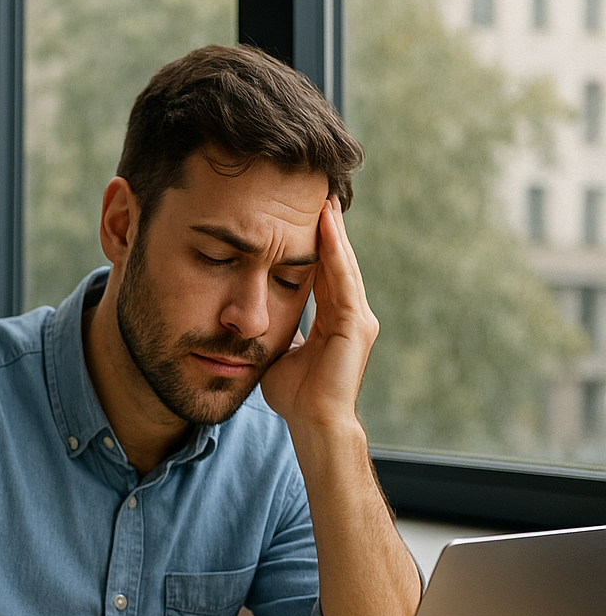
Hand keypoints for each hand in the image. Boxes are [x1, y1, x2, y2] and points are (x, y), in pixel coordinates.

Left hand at [259, 194, 378, 435]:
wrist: (313, 422)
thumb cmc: (295, 396)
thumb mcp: (280, 351)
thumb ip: (277, 330)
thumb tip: (258, 316)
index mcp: (333, 320)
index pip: (322, 272)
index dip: (313, 245)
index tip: (301, 216)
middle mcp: (350, 315)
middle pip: (337, 262)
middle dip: (327, 230)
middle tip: (318, 193)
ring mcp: (357, 319)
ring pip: (343, 265)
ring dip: (333, 233)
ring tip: (323, 201)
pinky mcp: (356, 326)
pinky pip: (342, 281)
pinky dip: (334, 253)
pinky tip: (326, 229)